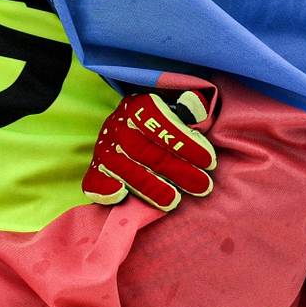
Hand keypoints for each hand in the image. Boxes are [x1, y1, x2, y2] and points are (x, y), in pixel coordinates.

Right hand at [82, 90, 216, 211]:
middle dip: (177, 170)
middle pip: (147, 151)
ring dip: (151, 187)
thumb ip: (190, 107)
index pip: (161, 124)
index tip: (209, 161)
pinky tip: (122, 196)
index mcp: (138, 105)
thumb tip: (197, 110)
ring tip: (175, 201)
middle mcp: (118, 125)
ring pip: (126, 169)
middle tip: (202, 186)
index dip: (185, 143)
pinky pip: (96, 180)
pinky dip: (105, 189)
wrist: (126, 124)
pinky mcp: (96, 168)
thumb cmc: (160, 119)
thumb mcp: (176, 106)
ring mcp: (105, 147)